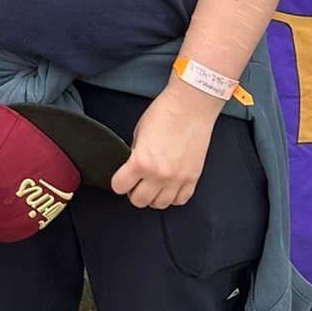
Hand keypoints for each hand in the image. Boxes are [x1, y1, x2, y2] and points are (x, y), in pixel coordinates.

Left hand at [110, 79, 222, 209]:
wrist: (191, 106)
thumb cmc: (165, 113)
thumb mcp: (139, 133)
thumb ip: (135, 154)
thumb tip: (133, 168)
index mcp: (141, 162)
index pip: (120, 187)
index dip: (119, 182)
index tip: (121, 179)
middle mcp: (159, 174)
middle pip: (139, 201)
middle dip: (134, 192)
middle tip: (137, 182)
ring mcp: (177, 179)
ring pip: (160, 204)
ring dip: (154, 196)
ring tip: (153, 184)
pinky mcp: (193, 178)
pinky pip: (180, 200)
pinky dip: (173, 196)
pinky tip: (169, 186)